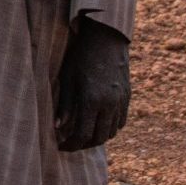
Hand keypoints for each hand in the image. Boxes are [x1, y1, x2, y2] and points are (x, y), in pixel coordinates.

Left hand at [55, 18, 131, 150]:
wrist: (106, 38)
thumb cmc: (81, 56)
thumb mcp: (67, 79)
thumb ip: (64, 105)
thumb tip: (58, 127)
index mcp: (92, 100)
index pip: (83, 135)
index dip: (71, 145)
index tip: (61, 146)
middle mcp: (110, 104)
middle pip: (99, 138)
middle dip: (83, 145)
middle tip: (71, 144)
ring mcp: (121, 101)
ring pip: (111, 132)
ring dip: (97, 138)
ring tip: (83, 135)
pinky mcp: (128, 96)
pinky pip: (121, 121)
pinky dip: (109, 128)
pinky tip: (98, 124)